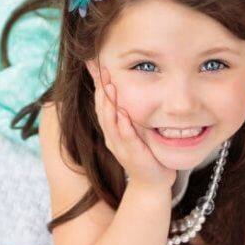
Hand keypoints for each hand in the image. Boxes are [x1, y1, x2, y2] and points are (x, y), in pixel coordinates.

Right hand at [87, 62, 175, 187]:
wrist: (152, 182)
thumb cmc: (145, 153)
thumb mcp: (135, 130)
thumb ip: (130, 113)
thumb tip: (129, 91)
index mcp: (111, 129)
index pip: (101, 101)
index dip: (96, 82)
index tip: (93, 62)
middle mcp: (111, 136)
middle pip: (102, 108)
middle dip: (100, 87)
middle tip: (99, 66)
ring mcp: (120, 146)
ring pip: (110, 121)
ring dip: (109, 103)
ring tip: (109, 85)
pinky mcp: (132, 154)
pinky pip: (126, 137)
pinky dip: (124, 125)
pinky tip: (123, 114)